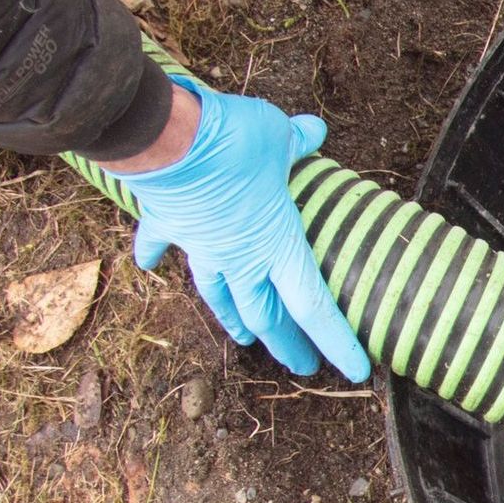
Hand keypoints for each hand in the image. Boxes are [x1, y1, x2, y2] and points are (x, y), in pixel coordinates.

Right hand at [102, 79, 370, 381]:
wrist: (164, 136)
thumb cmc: (233, 142)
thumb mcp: (278, 137)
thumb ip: (297, 141)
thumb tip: (314, 130)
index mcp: (278, 245)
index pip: (315, 308)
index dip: (338, 343)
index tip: (355, 371)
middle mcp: (240, 257)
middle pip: (268, 315)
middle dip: (287, 345)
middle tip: (303, 366)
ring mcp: (200, 245)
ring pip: (220, 294)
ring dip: (233, 319)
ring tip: (244, 338)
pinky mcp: (166, 223)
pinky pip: (161, 245)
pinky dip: (154, 255)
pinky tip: (148, 266)